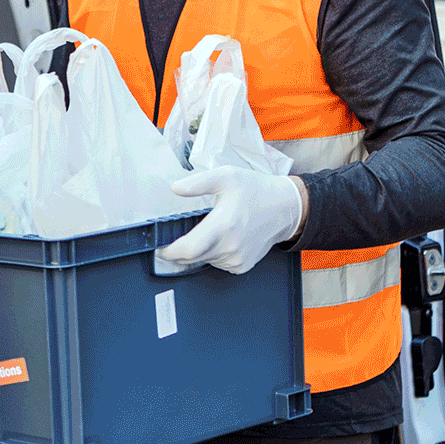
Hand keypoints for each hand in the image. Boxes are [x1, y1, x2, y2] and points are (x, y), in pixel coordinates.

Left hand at [158, 167, 305, 274]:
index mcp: (223, 225)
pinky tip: (222, 238)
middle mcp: (230, 247)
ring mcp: (237, 260)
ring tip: (208, 230)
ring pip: (204, 261)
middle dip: (179, 251)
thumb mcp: (226, 176)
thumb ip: (198, 183)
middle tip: (176, 237)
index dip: (169, 251)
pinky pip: (217, 264)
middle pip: (191, 258)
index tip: (160, 246)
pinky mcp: (242, 266)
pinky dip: (213, 254)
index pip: (187, 250)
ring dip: (198, 251)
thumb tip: (175, 188)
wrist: (284, 208)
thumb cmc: (256, 190)